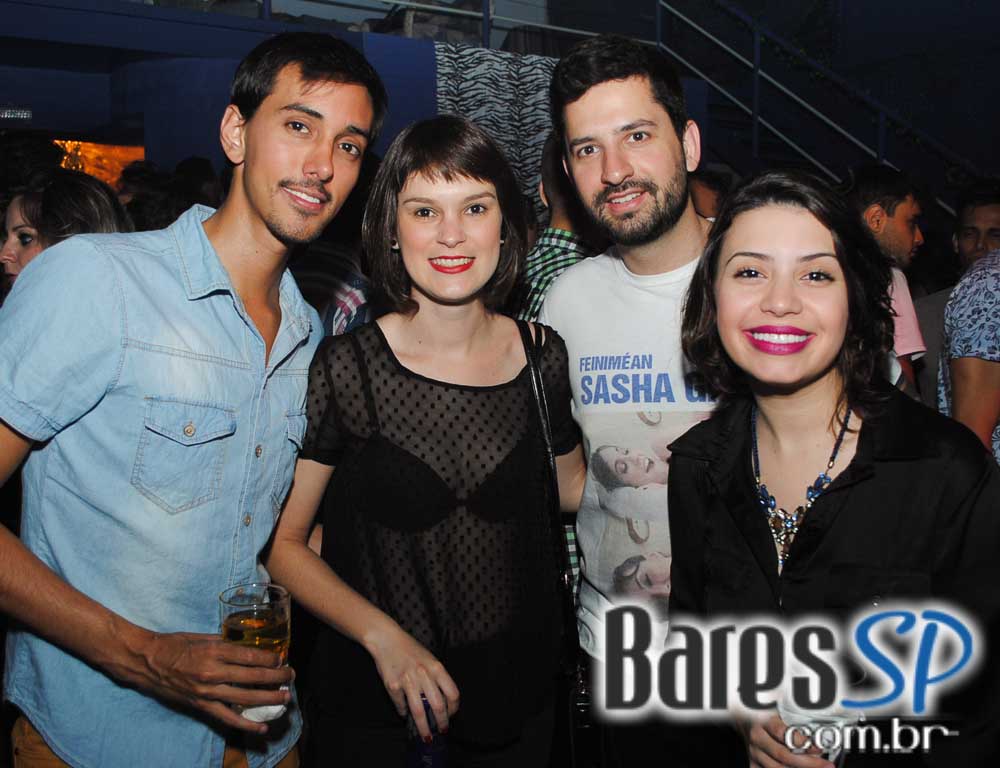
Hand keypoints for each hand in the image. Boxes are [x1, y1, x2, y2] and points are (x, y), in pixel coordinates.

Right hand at [114, 630, 293, 733]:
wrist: (145, 661)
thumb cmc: (174, 644)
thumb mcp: (202, 636)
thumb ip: (224, 641)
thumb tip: (245, 644)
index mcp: (214, 651)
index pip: (250, 657)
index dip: (270, 660)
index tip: (282, 659)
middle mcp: (213, 672)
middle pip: (253, 677)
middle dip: (276, 677)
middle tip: (291, 676)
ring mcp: (207, 691)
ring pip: (245, 697)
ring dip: (268, 698)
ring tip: (285, 699)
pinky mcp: (201, 705)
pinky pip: (227, 717)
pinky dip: (246, 723)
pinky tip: (262, 726)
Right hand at [366, 623, 459, 741]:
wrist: (386, 639)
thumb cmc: (409, 649)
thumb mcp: (429, 658)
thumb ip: (436, 677)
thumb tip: (441, 702)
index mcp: (436, 667)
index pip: (452, 693)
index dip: (454, 708)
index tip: (451, 715)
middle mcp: (424, 674)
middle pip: (438, 706)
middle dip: (441, 723)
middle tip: (441, 730)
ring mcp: (408, 681)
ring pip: (419, 712)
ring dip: (424, 727)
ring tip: (426, 736)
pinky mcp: (393, 686)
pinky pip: (401, 705)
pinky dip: (404, 713)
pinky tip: (405, 714)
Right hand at [743, 714, 834, 767]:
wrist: (743, 716)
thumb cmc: (763, 710)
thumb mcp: (775, 706)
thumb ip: (791, 714)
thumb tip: (814, 718)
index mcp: (763, 721)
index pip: (784, 735)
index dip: (803, 743)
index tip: (819, 747)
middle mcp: (757, 738)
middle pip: (783, 755)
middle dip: (809, 763)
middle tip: (827, 765)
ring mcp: (754, 752)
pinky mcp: (753, 761)